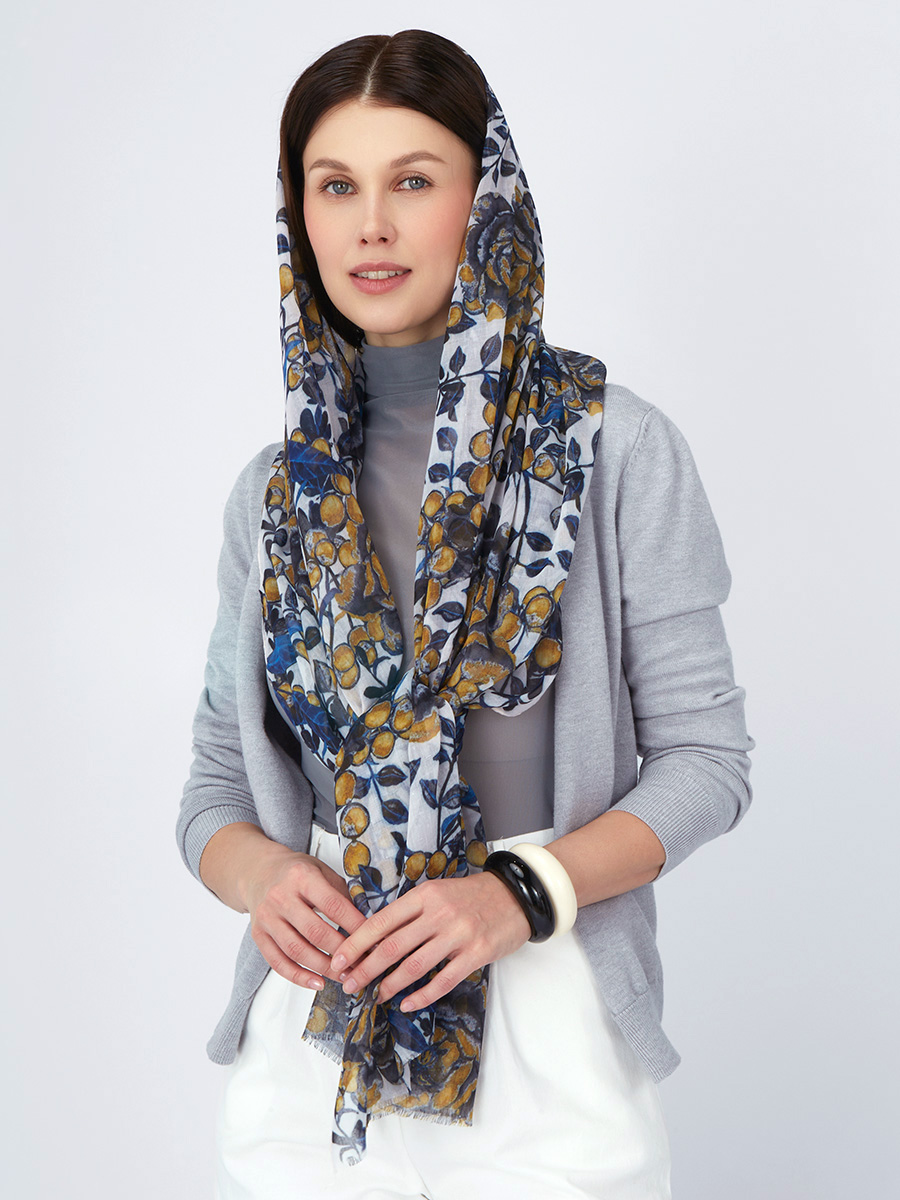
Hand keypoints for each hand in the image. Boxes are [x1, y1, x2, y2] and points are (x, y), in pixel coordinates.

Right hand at [245, 846, 366, 989]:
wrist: (258, 871)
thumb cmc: (296, 872)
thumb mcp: (322, 871)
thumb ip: (341, 895)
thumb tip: (364, 925)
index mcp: (301, 876)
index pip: (333, 905)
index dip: (355, 926)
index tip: (372, 939)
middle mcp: (281, 896)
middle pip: (315, 932)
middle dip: (341, 951)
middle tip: (360, 963)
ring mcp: (267, 917)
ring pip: (297, 950)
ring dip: (323, 968)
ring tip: (343, 975)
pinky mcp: (258, 934)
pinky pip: (278, 962)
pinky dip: (298, 977)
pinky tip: (317, 982)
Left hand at [330, 871, 530, 1010]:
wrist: (516, 896)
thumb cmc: (472, 896)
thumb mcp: (438, 893)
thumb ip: (411, 912)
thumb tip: (375, 939)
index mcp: (424, 895)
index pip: (382, 921)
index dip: (356, 944)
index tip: (338, 960)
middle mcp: (438, 913)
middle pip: (392, 946)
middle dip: (366, 969)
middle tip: (349, 984)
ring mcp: (458, 933)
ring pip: (414, 965)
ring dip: (390, 985)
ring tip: (376, 996)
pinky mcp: (476, 953)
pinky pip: (444, 980)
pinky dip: (422, 995)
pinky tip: (408, 1003)